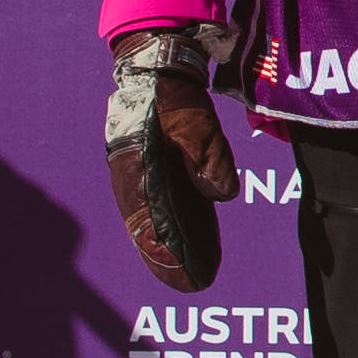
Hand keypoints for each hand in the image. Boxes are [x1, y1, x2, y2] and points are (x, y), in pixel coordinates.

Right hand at [105, 32, 238, 293]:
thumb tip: (222, 195)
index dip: (164, 249)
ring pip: (161, 222)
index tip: (183, 272)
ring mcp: (145, 178)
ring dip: (177, 249)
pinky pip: (170, 208)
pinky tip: (199, 244)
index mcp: (136, 167)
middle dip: (171, 260)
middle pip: (153, 229)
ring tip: (198, 276)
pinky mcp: (159, 174)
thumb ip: (206, 154)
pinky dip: (182, 229)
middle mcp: (136, 180)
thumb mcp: (192, 119)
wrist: (157, 71)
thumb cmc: (172, 96)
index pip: (150, 218)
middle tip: (194, 287)